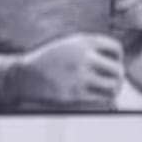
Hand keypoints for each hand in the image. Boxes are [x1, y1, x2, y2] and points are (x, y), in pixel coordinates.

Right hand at [9, 33, 124, 106]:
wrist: (23, 75)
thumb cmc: (49, 61)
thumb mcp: (68, 45)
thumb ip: (90, 48)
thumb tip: (118, 62)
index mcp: (82, 41)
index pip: (115, 48)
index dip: (117, 58)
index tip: (111, 64)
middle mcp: (83, 56)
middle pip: (118, 69)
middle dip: (117, 77)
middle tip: (111, 82)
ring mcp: (79, 76)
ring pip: (113, 86)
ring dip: (113, 90)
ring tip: (106, 92)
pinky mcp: (75, 94)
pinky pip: (102, 99)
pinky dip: (103, 100)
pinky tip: (96, 99)